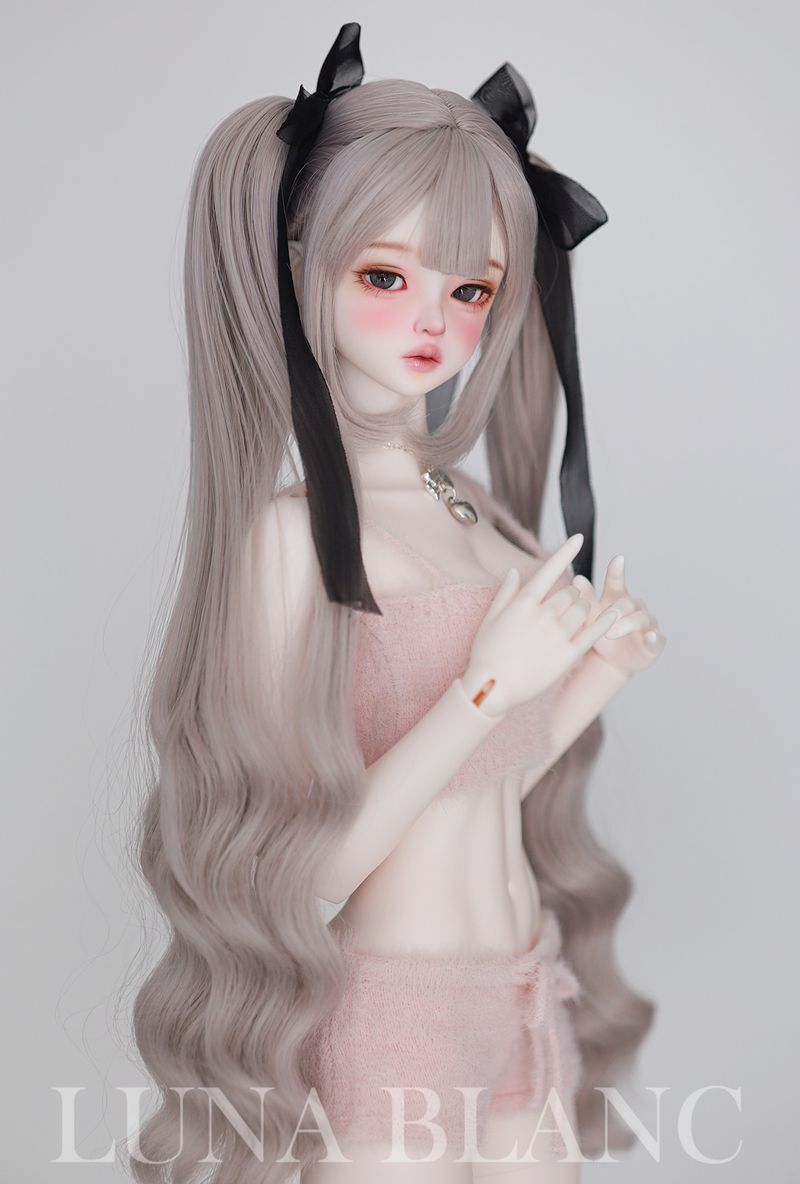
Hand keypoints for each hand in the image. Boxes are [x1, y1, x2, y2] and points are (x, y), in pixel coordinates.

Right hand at [462, 533, 622, 715]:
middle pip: (571, 593)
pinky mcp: (568, 654)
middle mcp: (543, 614)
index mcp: (524, 602)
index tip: (579, 538)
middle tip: (566, 605)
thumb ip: (506, 593)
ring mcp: (557, 634)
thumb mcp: (489, 619)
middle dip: (572, 595)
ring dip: (584, 609)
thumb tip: (515, 571)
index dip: (566, 551)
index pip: (549, 569)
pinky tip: (615, 614)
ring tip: (577, 617)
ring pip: (583, 609)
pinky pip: (593, 632)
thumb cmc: (487, 654)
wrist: (493, 688)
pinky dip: (605, 621)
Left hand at [572, 556, 665, 677]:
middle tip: (604, 617)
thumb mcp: (591, 618)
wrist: (611, 661)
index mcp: (617, 599)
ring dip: (627, 624)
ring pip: (641, 619)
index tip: (618, 559)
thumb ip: (587, 600)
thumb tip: (577, 578)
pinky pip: (657, 639)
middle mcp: (636, 608)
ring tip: (611, 632)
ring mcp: (648, 625)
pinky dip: (653, 638)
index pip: (617, 583)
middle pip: (628, 603)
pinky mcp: (655, 643)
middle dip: (616, 609)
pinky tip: (650, 637)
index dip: (617, 572)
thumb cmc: (601, 633)